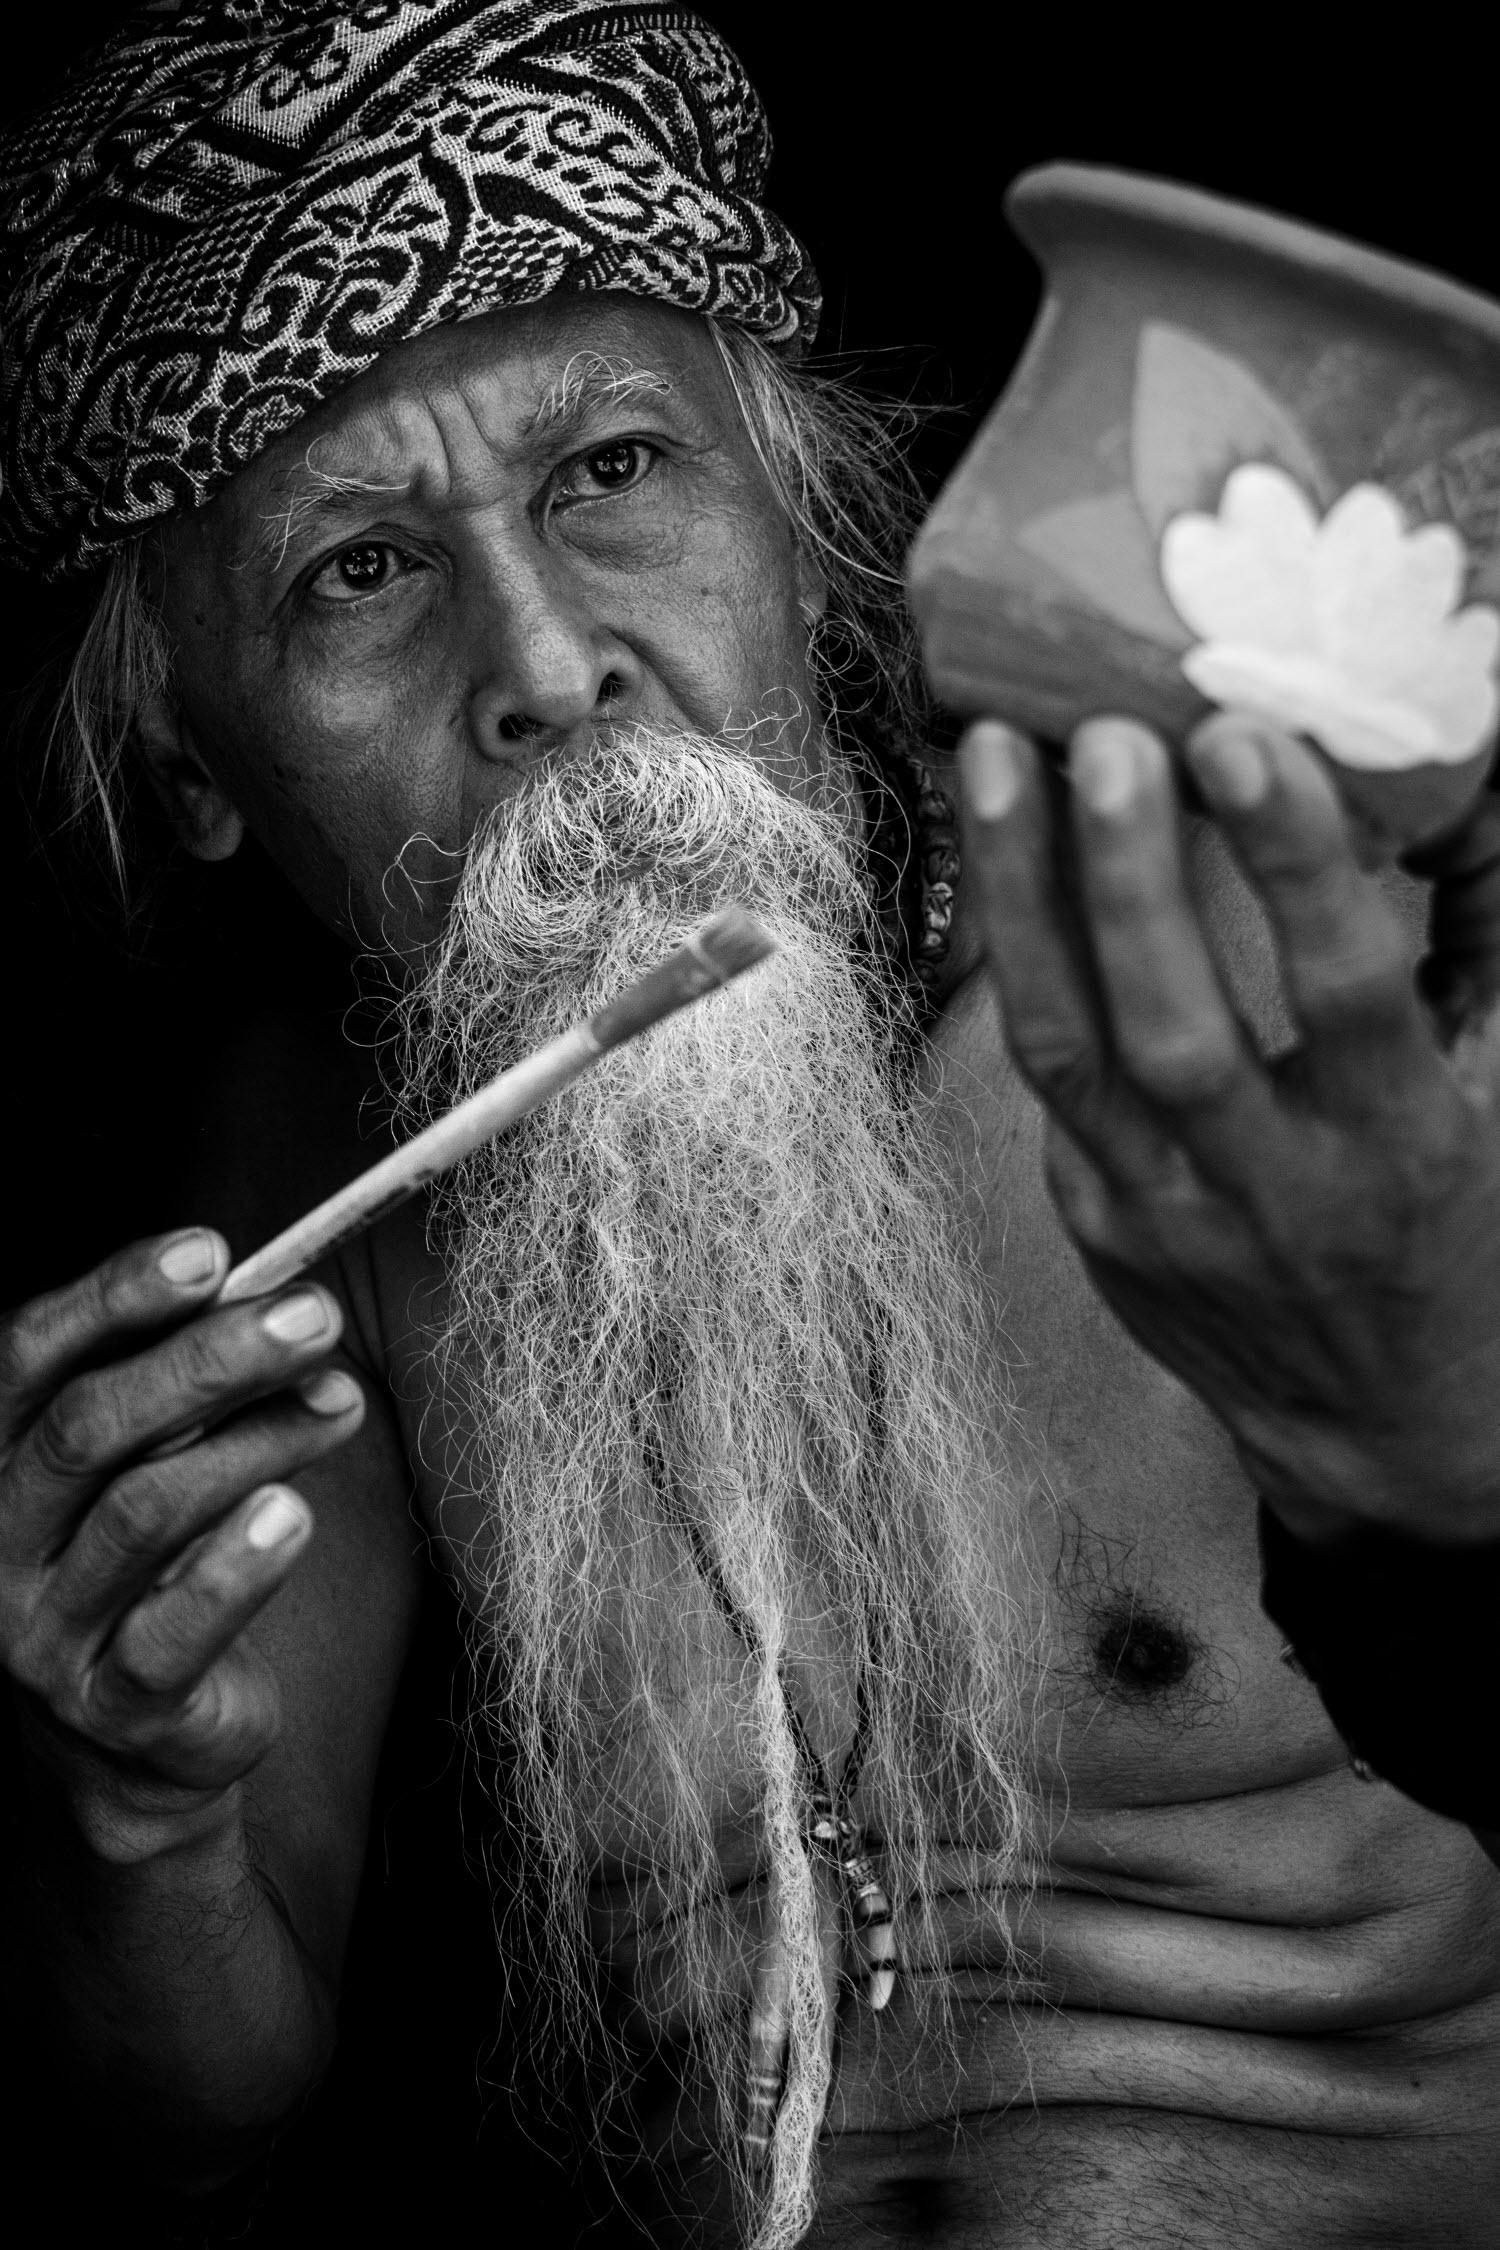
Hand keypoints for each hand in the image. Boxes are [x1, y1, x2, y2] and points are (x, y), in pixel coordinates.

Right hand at [1, 1230, 364, 1857]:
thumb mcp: (159, 1459)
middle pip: (87, 1428)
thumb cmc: (160, 1560)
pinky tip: (295, 1514)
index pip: (25, 1357)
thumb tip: (273, 1295)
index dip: (113, 1295)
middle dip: (207, 1360)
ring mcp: (44, 1630)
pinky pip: (172, 1631)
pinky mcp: (114, 1704)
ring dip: (253, 1442)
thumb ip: (185, 1387)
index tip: (211, 1251)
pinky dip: (238, 1566)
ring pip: (142, 1513)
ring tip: (338, 1403)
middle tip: (313, 1317)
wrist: (148, 1738)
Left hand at [957, 709, 1499, 1547]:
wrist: (1378, 1418)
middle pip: (1178, 1027)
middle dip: (1133, 876)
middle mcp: (1276, 1191)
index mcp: (1402, 1148)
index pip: (1346, 994)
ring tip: (996, 758)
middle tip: (1105, 736)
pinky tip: (998, 853)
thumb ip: (1482, 933)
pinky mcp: (1094, 1221)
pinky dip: (1016, 957)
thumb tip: (1457, 773)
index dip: (1294, 865)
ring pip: (1068, 1049)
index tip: (1247, 740)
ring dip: (1023, 897)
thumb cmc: (1451, 1224)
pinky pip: (1041, 1077)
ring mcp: (1164, 1216)